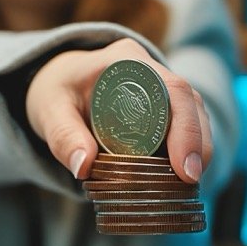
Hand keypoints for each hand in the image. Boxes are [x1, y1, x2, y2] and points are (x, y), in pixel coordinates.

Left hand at [24, 38, 212, 183]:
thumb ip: (63, 136)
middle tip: (191, 181)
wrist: (58, 84)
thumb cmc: (56, 92)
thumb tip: (83, 168)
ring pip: (195, 115)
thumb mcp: (49, 110)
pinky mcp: (164, 108)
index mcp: (127, 60)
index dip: (185, 128)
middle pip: (190, 103)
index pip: (171, 88)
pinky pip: (186, 127)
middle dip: (197, 143)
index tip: (184, 167)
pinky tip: (181, 178)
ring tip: (189, 184)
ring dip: (197, 149)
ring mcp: (162, 88)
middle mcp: (152, 69)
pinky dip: (187, 152)